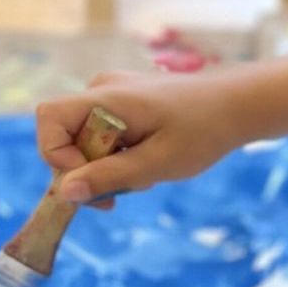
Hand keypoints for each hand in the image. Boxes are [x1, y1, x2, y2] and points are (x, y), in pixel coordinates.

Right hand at [36, 72, 248, 209]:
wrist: (237, 105)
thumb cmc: (202, 132)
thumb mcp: (156, 164)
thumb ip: (109, 176)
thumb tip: (64, 193)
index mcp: (106, 98)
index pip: (49, 119)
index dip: (57, 156)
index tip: (90, 184)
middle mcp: (102, 89)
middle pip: (66, 135)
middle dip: (86, 171)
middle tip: (118, 197)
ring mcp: (113, 93)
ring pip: (86, 139)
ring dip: (105, 167)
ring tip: (145, 176)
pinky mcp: (125, 102)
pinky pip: (103, 133)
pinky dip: (118, 155)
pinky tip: (148, 162)